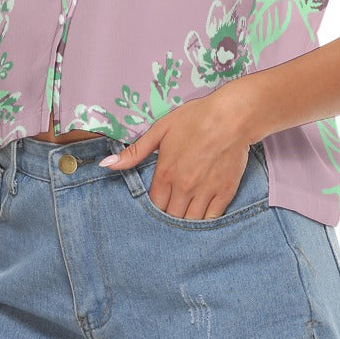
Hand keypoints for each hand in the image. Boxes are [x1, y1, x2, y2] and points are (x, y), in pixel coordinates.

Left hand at [98, 86, 254, 219]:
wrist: (233, 117)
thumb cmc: (196, 119)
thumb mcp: (161, 129)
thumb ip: (134, 151)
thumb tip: (106, 165)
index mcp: (166, 173)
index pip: (154, 205)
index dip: (154, 206)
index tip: (158, 201)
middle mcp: (184, 187)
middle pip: (171, 217)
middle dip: (169, 215)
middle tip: (171, 208)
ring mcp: (206, 192)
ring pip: (190, 222)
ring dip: (185, 221)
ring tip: (184, 212)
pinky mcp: (225, 192)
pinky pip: (211, 218)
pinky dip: (205, 220)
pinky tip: (201, 213)